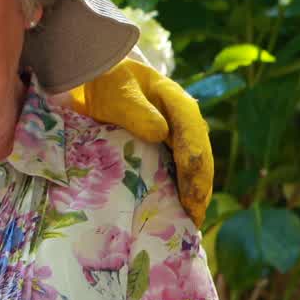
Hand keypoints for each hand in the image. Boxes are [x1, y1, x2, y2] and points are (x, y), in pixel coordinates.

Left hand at [67, 58, 211, 225]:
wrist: (99, 80)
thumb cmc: (110, 83)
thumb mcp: (121, 92)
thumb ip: (138, 110)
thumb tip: (160, 133)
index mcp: (179, 104)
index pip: (192, 137)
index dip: (194, 166)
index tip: (191, 193)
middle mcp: (185, 123)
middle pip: (200, 157)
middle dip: (199, 187)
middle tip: (194, 215)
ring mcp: (178, 137)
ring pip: (194, 168)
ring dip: (194, 193)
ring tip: (191, 219)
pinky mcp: (166, 148)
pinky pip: (178, 170)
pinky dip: (180, 190)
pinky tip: (177, 210)